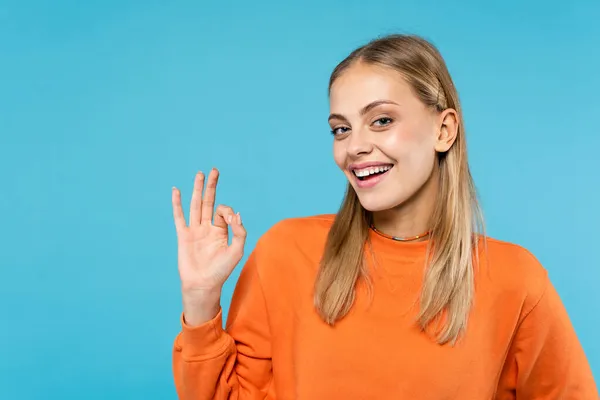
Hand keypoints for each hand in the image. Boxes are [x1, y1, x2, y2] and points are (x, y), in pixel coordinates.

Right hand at [172, 168, 246, 324]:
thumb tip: (235, 213)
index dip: (227, 211)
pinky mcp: (183, 236)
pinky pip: (179, 217)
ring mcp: (194, 231)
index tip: (229, 220)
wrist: (203, 285)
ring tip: (199, 173)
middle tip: (214, 170)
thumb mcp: (236, 251)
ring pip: (195, 205)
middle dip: (212, 186)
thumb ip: (239, 232)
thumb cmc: (221, 271)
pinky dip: (177, 204)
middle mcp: (207, 228)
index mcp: (221, 231)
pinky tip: (177, 190)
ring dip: (197, 189)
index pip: (223, 211)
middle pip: (209, 201)